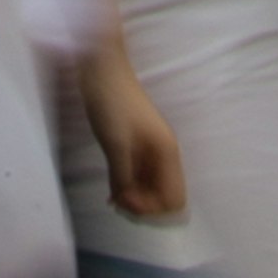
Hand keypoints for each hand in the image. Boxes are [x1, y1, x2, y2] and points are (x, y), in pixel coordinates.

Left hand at [81, 53, 185, 224]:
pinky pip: (139, 177)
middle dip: (143, 205)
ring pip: (151, 188)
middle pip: (164, 197)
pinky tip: (112, 191)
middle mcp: (164, 155)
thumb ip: (123, 178)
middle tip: (117, 200)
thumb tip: (124, 203)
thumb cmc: (113, 103)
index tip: (127, 199)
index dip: (153, 208)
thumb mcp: (117, 145)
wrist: (102, 69)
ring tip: (113, 198)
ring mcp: (150, 151)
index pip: (175, 200)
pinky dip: (128, 187)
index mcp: (167, 153)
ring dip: (134, 197)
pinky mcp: (137, 147)